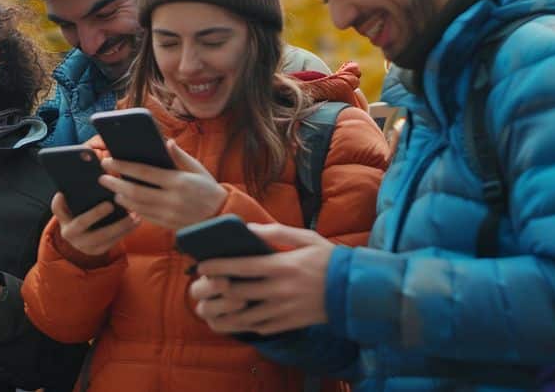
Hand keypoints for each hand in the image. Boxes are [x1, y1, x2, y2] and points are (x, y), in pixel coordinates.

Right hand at [52, 193, 139, 259]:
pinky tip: (136, 222)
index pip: (58, 209)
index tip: (65, 192)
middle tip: (110, 204)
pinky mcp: (98, 251)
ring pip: (102, 236)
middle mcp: (70, 234)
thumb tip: (83, 171)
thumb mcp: (74, 207)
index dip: (60, 201)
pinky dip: (126, 231)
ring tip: (132, 213)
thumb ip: (75, 193)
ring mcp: (84, 245)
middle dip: (96, 213)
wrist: (83, 240)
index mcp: (63, 219)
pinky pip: (113, 242)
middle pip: (81, 223)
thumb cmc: (81, 215)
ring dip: (119, 224)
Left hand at [99, 140, 226, 229]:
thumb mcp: (198, 168)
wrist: (221, 216)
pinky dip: (132, 209)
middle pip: (135, 191)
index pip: (144, 172)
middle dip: (115, 183)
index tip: (108, 161)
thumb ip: (180, 156)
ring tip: (112, 190)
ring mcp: (168, 214)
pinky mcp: (167, 225)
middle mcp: (171, 199)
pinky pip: (144, 217)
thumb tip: (166, 141)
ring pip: (137, 206)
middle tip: (102, 178)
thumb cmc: (208, 188)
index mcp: (178, 181)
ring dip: (121, 197)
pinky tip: (126, 202)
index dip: (123, 166)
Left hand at [190, 223, 334, 334]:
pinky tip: (235, 319)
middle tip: (200, 288)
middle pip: (238, 293)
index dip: (218, 267)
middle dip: (215, 291)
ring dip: (224, 314)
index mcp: (282, 266)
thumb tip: (249, 227)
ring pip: (245, 317)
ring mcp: (284, 309)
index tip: (201, 265)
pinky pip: (260, 327)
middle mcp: (280, 290)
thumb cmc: (328, 259)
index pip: (242, 267)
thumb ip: (277, 231)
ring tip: (209, 310)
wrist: (355, 289)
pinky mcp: (289, 323)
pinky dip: (244, 325)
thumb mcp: (306, 237)